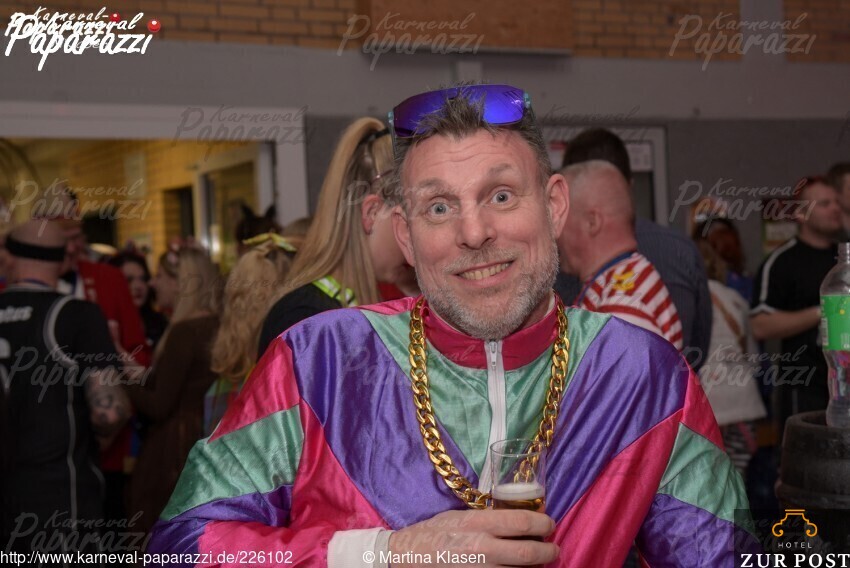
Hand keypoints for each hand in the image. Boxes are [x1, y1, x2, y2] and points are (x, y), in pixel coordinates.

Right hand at [388, 509, 557, 566]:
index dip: (544, 523)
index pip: (522, 522)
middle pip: (529, 552)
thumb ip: (486, 519)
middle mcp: (483, 547)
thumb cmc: (433, 534)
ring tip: (538, 564)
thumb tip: (516, 520)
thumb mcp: (459, 517)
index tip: (549, 524)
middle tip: (553, 549)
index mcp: (478, 523)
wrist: (408, 558)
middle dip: (548, 551)